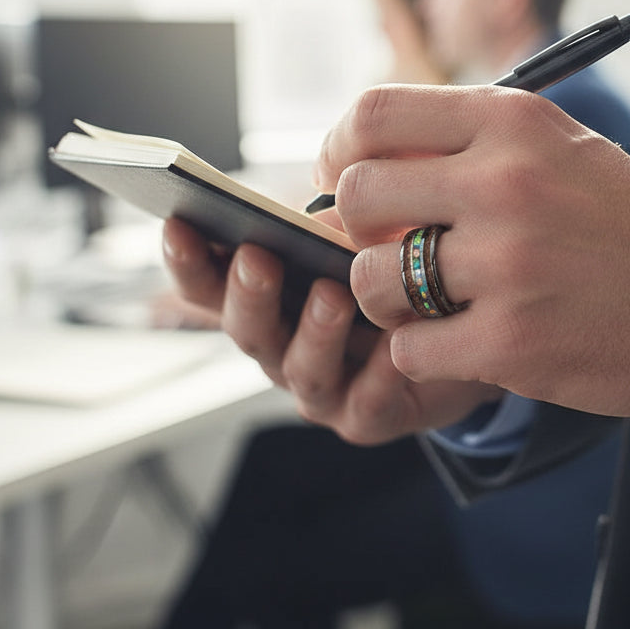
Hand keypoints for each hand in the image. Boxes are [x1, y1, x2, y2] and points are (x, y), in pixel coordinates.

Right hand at [161, 218, 500, 443]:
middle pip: (247, 329)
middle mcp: (279, 345)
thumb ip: (336, 225)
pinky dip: (379, 375)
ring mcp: (320, 386)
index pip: (208, 282)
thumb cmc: (389, 273)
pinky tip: (394, 347)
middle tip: (256, 258)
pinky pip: (367, 402)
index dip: (188, 259)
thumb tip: (327, 211)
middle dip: (247, 293)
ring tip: (332, 295)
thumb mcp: (361, 237)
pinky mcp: (365, 417)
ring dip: (314, 332)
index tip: (179, 223)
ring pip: (303, 369)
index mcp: (264, 297)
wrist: (450, 337)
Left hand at [316, 84, 629, 417]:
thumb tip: (366, 162)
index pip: (375, 114)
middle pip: (360, 195)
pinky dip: (423, 352)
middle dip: (356, 230)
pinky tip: (462, 342)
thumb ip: (468, 143)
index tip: (342, 178)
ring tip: (424, 302)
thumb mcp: (556, 147)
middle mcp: (505, 181)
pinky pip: (409, 349)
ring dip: (385, 299)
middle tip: (382, 248)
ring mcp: (508, 263)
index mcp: (512, 122)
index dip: (340, 150)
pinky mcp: (513, 340)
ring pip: (371, 279)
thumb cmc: (625, 221)